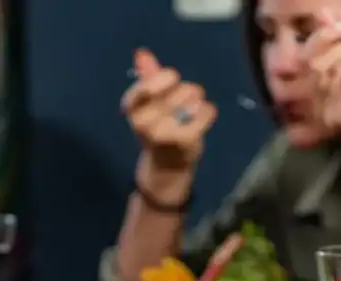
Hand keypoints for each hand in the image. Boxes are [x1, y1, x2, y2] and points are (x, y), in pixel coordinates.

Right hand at [122, 48, 216, 199]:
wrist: (165, 167)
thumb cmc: (157, 129)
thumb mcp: (148, 104)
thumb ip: (147, 77)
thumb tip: (141, 53)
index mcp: (132, 110)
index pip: (148, 84)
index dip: (165, 78)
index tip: (172, 80)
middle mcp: (144, 122)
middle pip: (177, 86)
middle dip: (186, 89)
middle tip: (186, 101)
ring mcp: (164, 133)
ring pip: (192, 97)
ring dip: (197, 100)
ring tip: (192, 111)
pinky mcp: (185, 140)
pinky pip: (206, 111)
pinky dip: (208, 111)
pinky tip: (204, 117)